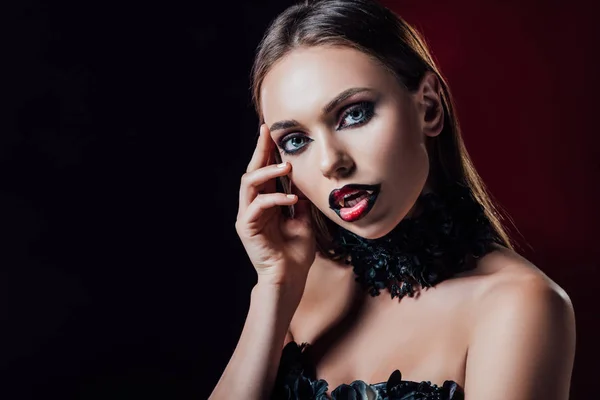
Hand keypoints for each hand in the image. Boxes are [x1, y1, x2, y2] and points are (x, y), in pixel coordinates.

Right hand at [235, 124, 315, 288]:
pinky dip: (275, 199)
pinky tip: (292, 198)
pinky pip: (258, 205)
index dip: (268, 151)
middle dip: (260, 150)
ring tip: (287, 166)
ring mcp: (248, 216)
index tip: (272, 131)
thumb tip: (303, 179)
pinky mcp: (246, 228)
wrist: (291, 278)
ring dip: (267, 172)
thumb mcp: (304, 220)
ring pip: (249, 183)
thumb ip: (300, 200)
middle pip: (252, 170)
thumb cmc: (296, 253)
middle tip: (267, 132)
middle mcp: (254, 206)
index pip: (265, 171)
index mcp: (266, 203)